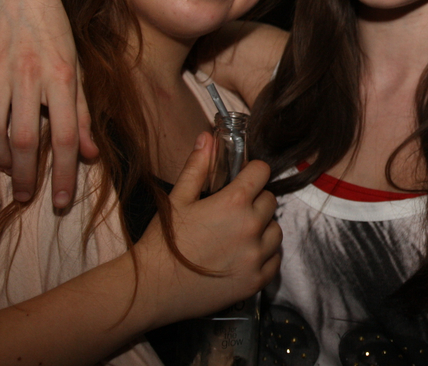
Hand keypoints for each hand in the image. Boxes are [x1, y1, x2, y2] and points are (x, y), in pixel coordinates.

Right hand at [0, 0, 94, 206]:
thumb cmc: (55, 36)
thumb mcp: (77, 71)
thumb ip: (82, 114)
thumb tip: (89, 155)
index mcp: (63, 79)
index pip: (65, 138)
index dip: (63, 174)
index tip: (59, 201)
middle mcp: (31, 77)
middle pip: (25, 141)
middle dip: (26, 176)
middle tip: (25, 195)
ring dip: (0, 157)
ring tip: (8, 167)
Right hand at [134, 132, 281, 325]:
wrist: (151, 288)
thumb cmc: (163, 243)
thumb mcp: (178, 199)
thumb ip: (197, 167)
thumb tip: (207, 138)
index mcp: (234, 202)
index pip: (262, 172)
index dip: (251, 173)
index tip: (243, 180)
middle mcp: (251, 227)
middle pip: (270, 201)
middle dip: (255, 201)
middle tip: (233, 211)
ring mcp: (256, 256)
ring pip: (276, 231)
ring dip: (263, 228)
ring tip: (239, 234)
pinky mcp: (256, 281)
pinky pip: (275, 260)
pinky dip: (265, 256)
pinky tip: (244, 255)